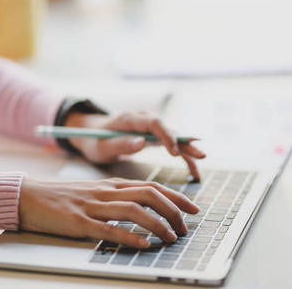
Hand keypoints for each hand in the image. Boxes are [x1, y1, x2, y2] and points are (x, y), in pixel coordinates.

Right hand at [19, 177, 199, 247]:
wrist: (27, 196)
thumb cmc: (60, 197)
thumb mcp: (92, 192)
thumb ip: (115, 197)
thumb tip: (142, 208)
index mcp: (110, 184)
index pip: (151, 186)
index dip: (175, 197)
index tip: (193, 208)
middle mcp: (105, 192)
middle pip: (149, 194)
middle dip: (173, 210)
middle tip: (185, 227)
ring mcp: (92, 206)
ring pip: (133, 210)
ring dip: (158, 224)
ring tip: (171, 237)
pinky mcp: (78, 222)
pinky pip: (108, 228)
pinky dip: (129, 236)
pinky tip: (144, 244)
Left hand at [64, 111, 205, 179]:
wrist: (92, 134)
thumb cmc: (94, 140)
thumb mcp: (101, 146)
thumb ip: (120, 144)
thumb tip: (141, 142)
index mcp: (130, 119)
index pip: (154, 123)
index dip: (166, 135)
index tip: (173, 152)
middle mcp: (144, 120)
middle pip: (169, 129)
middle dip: (185, 142)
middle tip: (200, 154)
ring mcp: (151, 128)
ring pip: (175, 137)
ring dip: (188, 150)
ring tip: (200, 165)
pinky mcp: (154, 137)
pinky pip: (173, 145)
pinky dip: (183, 157)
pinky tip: (194, 172)